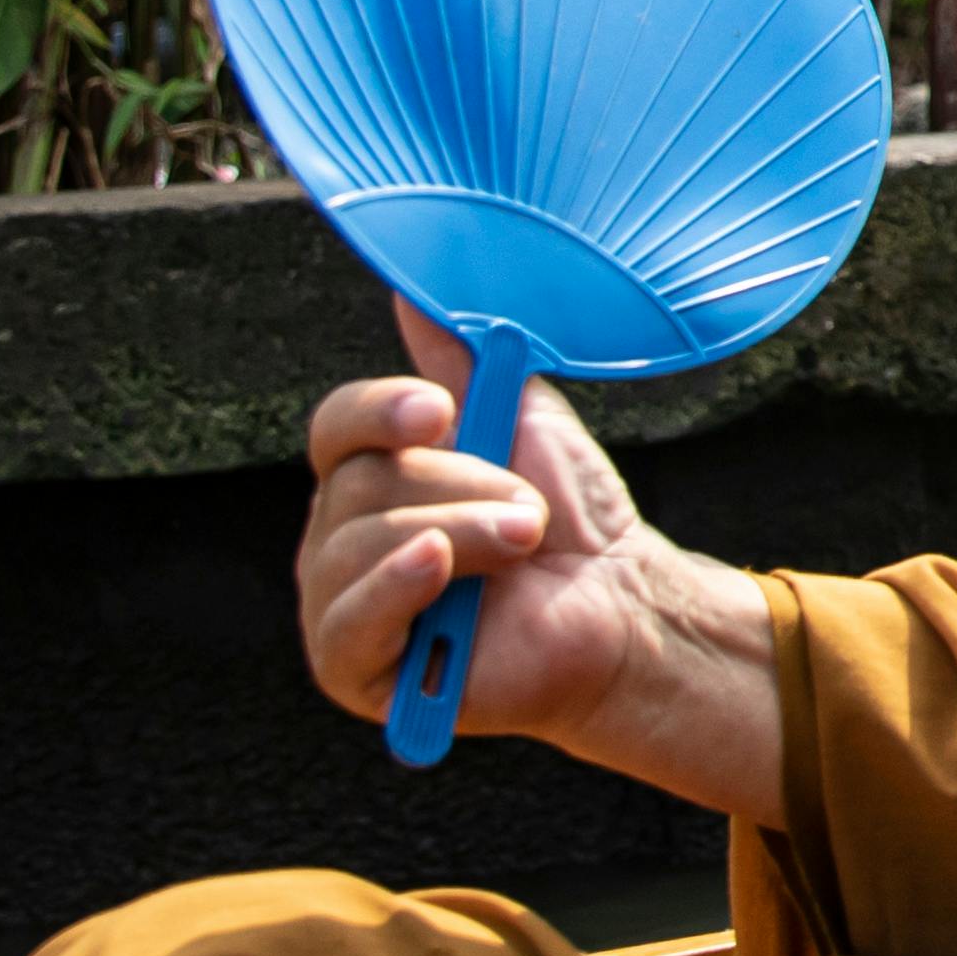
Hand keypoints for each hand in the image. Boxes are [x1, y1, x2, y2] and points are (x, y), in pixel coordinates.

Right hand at [297, 304, 776, 816]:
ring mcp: (343, 605)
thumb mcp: (518, 418)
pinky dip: (395, 589)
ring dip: (462, 534)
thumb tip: (410, 284)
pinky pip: (346, 624)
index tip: (441, 410)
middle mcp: (340, 538)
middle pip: (359, 486)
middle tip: (528, 510)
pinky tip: (440, 569)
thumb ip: (460, 357)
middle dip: (462, 487)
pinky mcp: (358, 671)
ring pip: (361, 546)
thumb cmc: (570, 516)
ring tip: (523, 545)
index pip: (336, 427)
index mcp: (369, 476)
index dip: (382, 412)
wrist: (620, 601)